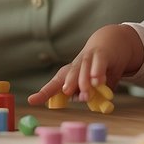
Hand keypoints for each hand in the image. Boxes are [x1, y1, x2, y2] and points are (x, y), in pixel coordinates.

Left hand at [27, 24, 143, 105]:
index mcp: (70, 74)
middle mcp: (76, 65)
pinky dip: (97, 71)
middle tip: (67, 92)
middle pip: (68, 74)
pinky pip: (99, 62)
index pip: (55, 85)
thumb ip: (90, 93)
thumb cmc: (98, 69)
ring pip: (83, 68)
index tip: (31, 101)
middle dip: (67, 83)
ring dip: (84, 80)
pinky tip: (97, 80)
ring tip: (86, 94)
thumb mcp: (93, 86)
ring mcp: (88, 57)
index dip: (44, 93)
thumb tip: (84, 98)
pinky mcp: (102, 54)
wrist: (111, 43)